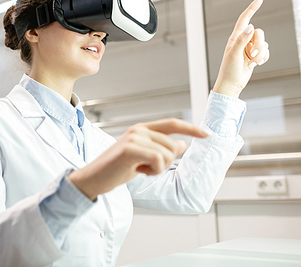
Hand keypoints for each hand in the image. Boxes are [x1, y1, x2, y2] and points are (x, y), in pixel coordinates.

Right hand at [68, 119, 208, 199]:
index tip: (206, 134)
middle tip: (146, 168)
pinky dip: (152, 171)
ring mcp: (134, 138)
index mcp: (142, 129)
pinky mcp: (130, 149)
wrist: (94, 178)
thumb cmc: (117, 168)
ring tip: (139, 169)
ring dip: (157, 168)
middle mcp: (139, 130)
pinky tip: (138, 171)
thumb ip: (161, 148)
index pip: (172, 124)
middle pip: (172, 145)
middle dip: (165, 162)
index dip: (191, 128)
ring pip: (166, 154)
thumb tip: (181, 145)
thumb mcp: (143, 158)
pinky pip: (157, 160)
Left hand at [213, 0, 269, 97]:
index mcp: (235, 37)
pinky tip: (254, 65)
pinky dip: (263, 59)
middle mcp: (243, 40)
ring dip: (260, 55)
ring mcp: (250, 48)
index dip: (252, 8)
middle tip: (251, 56)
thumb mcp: (234, 54)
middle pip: (260, 33)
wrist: (231, 84)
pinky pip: (266, 52)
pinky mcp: (255, 56)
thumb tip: (250, 27)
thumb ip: (242, 40)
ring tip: (251, 63)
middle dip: (259, 45)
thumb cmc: (228, 70)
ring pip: (264, 43)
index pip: (245, 19)